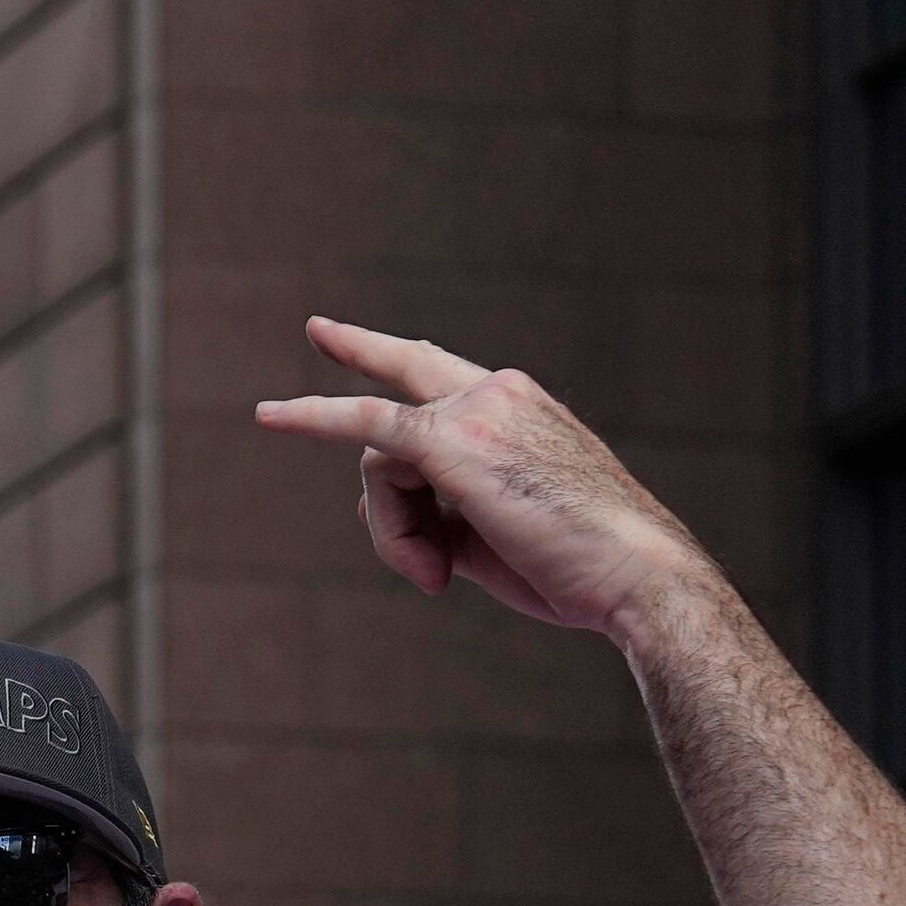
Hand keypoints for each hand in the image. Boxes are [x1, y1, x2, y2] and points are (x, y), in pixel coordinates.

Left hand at [249, 320, 721, 643]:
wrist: (635, 574)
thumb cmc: (578, 569)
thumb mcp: (498, 536)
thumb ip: (440, 514)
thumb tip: (376, 513)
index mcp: (522, 408)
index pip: (447, 385)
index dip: (402, 367)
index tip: (365, 347)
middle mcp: (499, 392)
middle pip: (407, 376)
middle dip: (360, 348)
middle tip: (318, 329)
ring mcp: (475, 408)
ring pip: (379, 455)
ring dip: (394, 530)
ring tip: (437, 576)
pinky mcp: (449, 439)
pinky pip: (363, 424)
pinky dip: (312, 421)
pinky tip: (270, 416)